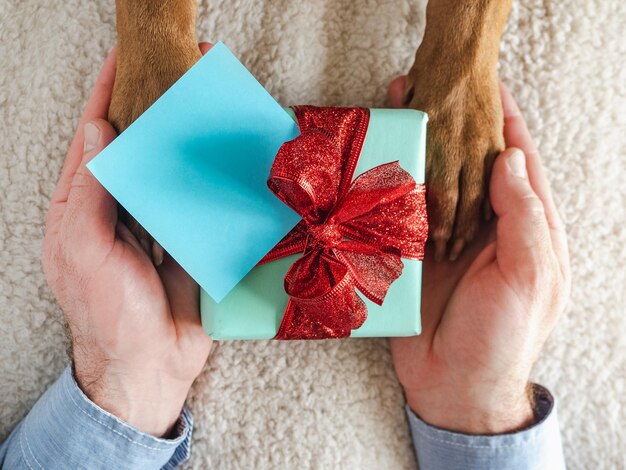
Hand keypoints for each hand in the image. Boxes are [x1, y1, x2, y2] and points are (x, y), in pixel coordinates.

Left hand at [42, 43, 214, 436]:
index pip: (93, 137)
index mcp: (83, 206)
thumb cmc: (108, 313)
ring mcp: (156, 224)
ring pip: (170, 170)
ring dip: (184, 141)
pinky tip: (224, 160)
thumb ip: (90, 192)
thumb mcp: (83, 250)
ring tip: (204, 107)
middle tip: (176, 74)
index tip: (125, 59)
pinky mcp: (188, 240)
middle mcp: (120, 209)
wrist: (149, 366)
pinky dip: (209, 179)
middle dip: (152, 109)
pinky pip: (198, 201)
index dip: (106, 95)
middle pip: (136, 147)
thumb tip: (101, 132)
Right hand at [388, 78, 570, 433]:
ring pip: (434, 181)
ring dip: (416, 147)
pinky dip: (391, 185)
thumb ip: (524, 216)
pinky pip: (404, 212)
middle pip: (469, 163)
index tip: (485, 85)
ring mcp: (448, 238)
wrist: (456, 386)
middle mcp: (486, 225)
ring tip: (394, 112)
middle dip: (451, 124)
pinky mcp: (415, 254)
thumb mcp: (529, 277)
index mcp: (525, 227)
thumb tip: (508, 157)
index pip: (516, 161)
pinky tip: (376, 162)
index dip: (503, 120)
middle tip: (426, 89)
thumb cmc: (503, 336)